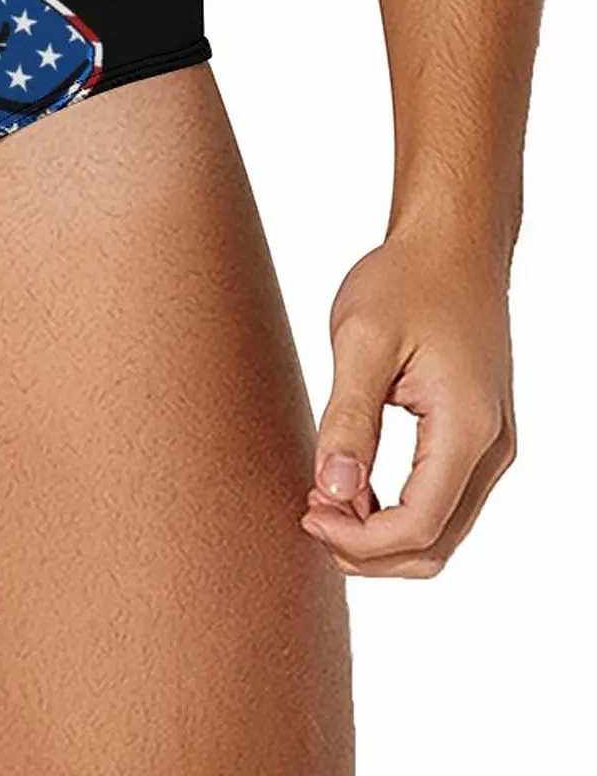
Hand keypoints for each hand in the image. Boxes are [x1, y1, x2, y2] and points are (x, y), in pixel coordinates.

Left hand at [301, 230, 515, 576]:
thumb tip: (334, 490)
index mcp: (467, 428)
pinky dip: (397, 512)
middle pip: (436, 545)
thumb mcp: (362, 340)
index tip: (306, 510)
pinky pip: (443, 501)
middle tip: (307, 514)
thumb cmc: (405, 282)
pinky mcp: (476, 437)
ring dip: (381, 536)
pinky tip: (347, 485)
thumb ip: (349, 417)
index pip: (419, 526)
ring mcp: (490, 447)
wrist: (451, 247)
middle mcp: (491, 450)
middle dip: (368, 549)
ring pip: (442, 531)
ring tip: (321, 501)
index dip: (358, 538)